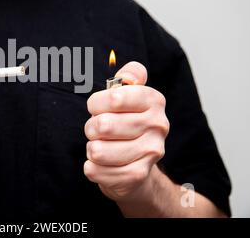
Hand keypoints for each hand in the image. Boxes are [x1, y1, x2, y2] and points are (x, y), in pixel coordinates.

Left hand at [84, 62, 168, 202]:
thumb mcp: (128, 94)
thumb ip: (130, 76)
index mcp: (154, 100)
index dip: (96, 103)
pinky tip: (101, 164)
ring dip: (92, 149)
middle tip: (98, 131)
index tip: (97, 107)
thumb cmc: (125, 123)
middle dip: (91, 128)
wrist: (138, 165)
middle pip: (103, 125)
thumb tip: (130, 75)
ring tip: (101, 147)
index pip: (114, 97)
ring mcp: (151, 152)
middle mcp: (158, 125)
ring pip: (97, 150)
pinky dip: (92, 168)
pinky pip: (97, 170)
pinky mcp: (138, 175)